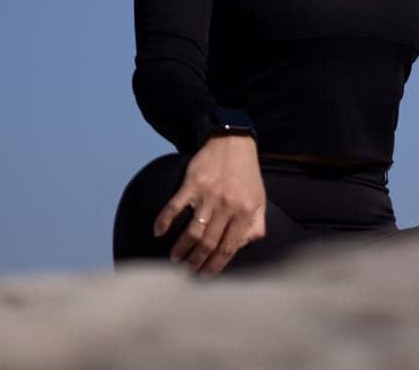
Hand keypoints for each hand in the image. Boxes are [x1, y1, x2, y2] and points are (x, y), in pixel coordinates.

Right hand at [152, 134, 266, 277]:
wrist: (233, 141)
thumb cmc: (246, 174)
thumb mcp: (260, 199)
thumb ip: (256, 225)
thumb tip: (243, 247)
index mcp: (245, 212)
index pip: (229, 248)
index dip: (216, 266)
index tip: (205, 276)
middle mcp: (227, 206)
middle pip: (208, 243)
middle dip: (196, 262)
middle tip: (186, 273)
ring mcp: (208, 195)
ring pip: (193, 231)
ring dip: (181, 248)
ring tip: (174, 259)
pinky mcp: (192, 183)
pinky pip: (175, 206)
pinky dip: (164, 220)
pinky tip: (158, 232)